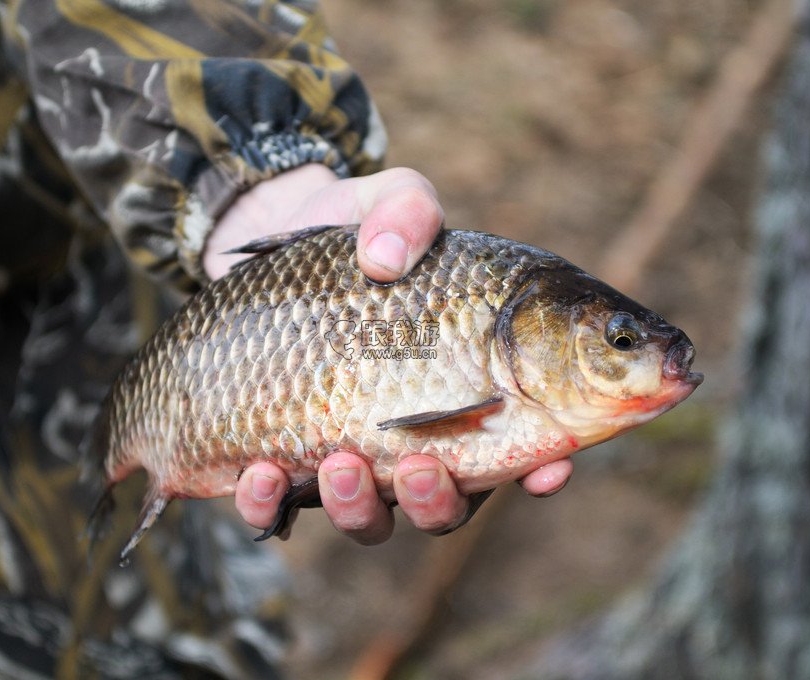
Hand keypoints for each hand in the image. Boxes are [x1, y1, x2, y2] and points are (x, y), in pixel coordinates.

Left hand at [208, 164, 573, 543]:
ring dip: (358, 508)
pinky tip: (260, 473)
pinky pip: (278, 509)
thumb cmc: (354, 230)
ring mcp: (353, 455)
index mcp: (469, 383)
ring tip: (339, 466)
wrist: (268, 248)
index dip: (548, 465)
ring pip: (372, 519)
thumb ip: (405, 210)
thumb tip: (385, 257)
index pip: (528, 438)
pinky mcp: (283, 458)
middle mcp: (420, 435)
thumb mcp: (387, 201)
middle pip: (448, 503)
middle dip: (437, 500)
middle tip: (419, 465)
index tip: (549, 465)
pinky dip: (267, 504)